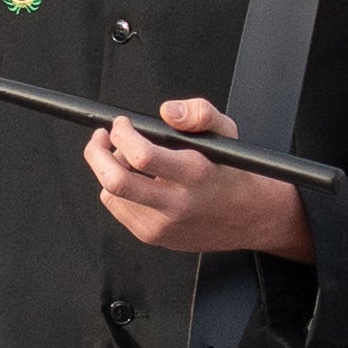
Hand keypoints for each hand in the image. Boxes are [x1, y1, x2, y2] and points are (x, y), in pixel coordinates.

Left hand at [88, 97, 308, 260]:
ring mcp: (162, 224)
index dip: (122, 134)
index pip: (142, 156)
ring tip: (127, 159)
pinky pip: (118, 208)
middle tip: (101, 138)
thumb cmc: (233, 171)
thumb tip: (167, 111)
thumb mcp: (225, 132)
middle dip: (97, 154)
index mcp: (194, 173)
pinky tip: (138, 181)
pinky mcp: (153, 236)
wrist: (249, 217)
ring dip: (110, 170)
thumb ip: (198, 113)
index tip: (122, 124)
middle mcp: (176, 203)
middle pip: (116, 181)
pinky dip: (119, 190)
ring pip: (111, 194)